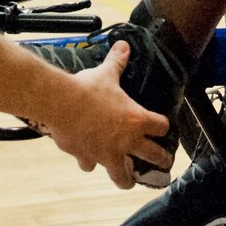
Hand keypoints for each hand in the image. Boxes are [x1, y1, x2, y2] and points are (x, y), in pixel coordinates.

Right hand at [38, 42, 172, 189]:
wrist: (61, 103)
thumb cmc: (88, 88)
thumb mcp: (106, 74)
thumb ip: (117, 63)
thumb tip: (123, 45)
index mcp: (137, 120)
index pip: (161, 126)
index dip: (162, 126)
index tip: (162, 127)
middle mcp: (127, 141)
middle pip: (153, 155)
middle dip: (161, 160)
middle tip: (164, 163)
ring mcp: (107, 153)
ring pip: (122, 175)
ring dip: (126, 178)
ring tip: (128, 180)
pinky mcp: (87, 157)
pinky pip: (90, 165)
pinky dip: (90, 162)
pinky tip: (87, 159)